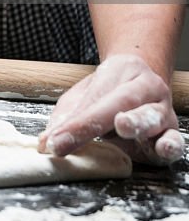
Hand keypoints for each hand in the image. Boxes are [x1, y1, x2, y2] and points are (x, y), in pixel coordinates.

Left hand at [38, 53, 184, 164]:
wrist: (144, 79)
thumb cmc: (111, 91)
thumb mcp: (85, 96)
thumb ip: (66, 118)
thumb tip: (46, 143)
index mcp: (122, 72)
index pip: (95, 98)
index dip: (73, 122)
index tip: (54, 141)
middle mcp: (145, 88)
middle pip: (122, 101)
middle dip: (97, 119)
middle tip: (83, 128)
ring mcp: (161, 110)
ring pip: (151, 116)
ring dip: (136, 123)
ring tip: (122, 126)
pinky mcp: (171, 132)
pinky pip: (175, 139)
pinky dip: (170, 145)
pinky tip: (163, 148)